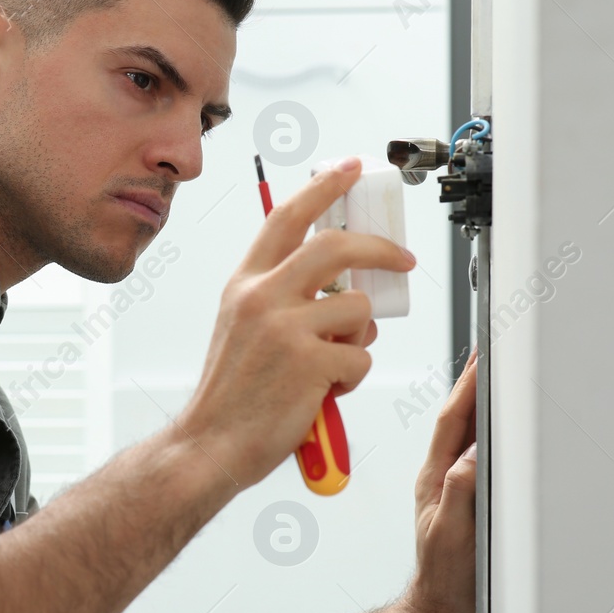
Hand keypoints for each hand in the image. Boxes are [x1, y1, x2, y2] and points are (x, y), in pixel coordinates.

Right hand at [173, 157, 415, 490]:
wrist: (210, 443)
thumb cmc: (231, 393)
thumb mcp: (241, 326)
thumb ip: (279, 297)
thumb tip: (338, 283)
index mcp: (245, 284)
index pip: (287, 217)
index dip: (323, 187)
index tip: (349, 169)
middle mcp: (261, 297)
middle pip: (336, 246)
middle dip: (380, 248)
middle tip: (403, 259)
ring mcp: (284, 328)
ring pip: (357, 308)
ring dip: (360, 336)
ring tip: (335, 363)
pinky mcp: (308, 362)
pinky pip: (359, 356)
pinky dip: (352, 376)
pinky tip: (325, 392)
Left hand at [402, 347, 477, 612]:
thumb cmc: (445, 582)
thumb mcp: (453, 533)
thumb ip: (461, 491)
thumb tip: (474, 453)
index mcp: (437, 478)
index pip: (453, 420)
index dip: (469, 385)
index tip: (483, 355)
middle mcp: (445, 477)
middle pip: (462, 419)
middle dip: (477, 383)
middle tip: (493, 352)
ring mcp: (455, 489)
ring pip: (471, 437)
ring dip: (485, 406)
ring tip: (500, 377)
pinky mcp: (469, 504)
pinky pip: (482, 458)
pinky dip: (493, 436)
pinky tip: (505, 430)